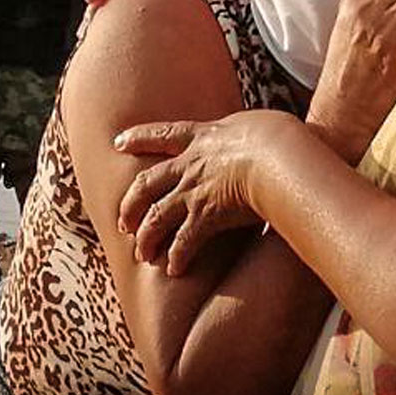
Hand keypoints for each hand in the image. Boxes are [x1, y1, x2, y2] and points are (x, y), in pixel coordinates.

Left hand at [115, 110, 298, 275]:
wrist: (277, 157)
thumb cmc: (277, 137)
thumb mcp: (257, 125)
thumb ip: (248, 133)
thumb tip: (263, 135)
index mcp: (203, 137)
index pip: (163, 134)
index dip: (139, 138)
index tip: (118, 142)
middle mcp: (190, 165)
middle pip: (146, 183)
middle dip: (131, 203)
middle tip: (123, 222)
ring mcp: (194, 191)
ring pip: (157, 216)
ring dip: (147, 237)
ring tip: (142, 254)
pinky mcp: (206, 216)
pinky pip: (183, 242)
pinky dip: (177, 256)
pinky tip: (174, 269)